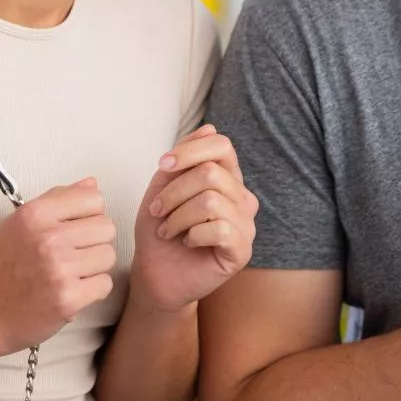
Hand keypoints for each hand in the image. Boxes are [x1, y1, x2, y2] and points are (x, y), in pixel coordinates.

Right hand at [0, 178, 116, 357]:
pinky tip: (73, 289)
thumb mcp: (23, 222)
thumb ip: (59, 198)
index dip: (89, 214)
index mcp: (36, 213)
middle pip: (107, 227)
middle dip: (95, 240)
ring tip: (73, 272)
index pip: (94, 198)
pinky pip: (105, 284)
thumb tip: (92, 183)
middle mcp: (48, 238)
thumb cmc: (8, 264)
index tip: (75, 228)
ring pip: (109, 255)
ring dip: (95, 266)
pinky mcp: (68, 298)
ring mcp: (59, 270)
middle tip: (75, 253)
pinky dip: (93, 289)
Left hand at [129, 126, 258, 312]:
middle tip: (157, 211)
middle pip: (211, 174)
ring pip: (211, 201)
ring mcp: (246, 225)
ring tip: (168, 230)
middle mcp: (242, 198)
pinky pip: (220, 230)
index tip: (162, 166)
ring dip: (178, 216)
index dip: (189, 151)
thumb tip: (210, 127)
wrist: (155, 273)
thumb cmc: (160, 229)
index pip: (221, 145)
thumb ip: (184, 158)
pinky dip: (192, 235)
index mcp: (227, 178)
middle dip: (174, 192)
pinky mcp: (242, 251)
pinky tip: (186, 243)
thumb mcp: (163, 186)